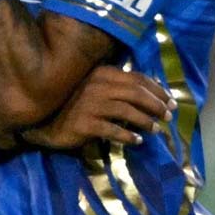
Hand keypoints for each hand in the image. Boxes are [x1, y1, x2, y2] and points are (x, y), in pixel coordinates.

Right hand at [17, 65, 175, 149]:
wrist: (44, 120)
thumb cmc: (72, 103)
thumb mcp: (94, 87)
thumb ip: (115, 86)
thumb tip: (148, 94)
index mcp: (102, 73)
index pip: (137, 77)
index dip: (157, 89)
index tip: (170, 100)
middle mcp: (97, 85)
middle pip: (136, 93)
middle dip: (156, 104)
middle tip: (168, 116)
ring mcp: (90, 104)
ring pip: (128, 111)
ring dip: (145, 121)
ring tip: (156, 129)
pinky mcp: (85, 123)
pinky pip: (113, 130)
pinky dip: (128, 136)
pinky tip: (137, 142)